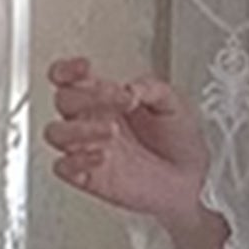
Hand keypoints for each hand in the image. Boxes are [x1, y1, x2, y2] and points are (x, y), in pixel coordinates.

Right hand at [45, 57, 209, 226]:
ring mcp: (88, 150)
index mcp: (103, 98)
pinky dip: (75, 161)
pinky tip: (101, 156)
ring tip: (111, 131)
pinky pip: (63, 169)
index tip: (85, 67)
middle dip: (89, 97)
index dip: (67, 69)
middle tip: (120, 101)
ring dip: (79, 129)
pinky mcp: (91, 179)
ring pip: (56, 133)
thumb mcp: (172, 104)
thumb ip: (153, 88)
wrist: (192, 181)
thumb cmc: (180, 143)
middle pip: (63, 100)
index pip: (66, 77)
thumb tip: (132, 86)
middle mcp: (90, 122)